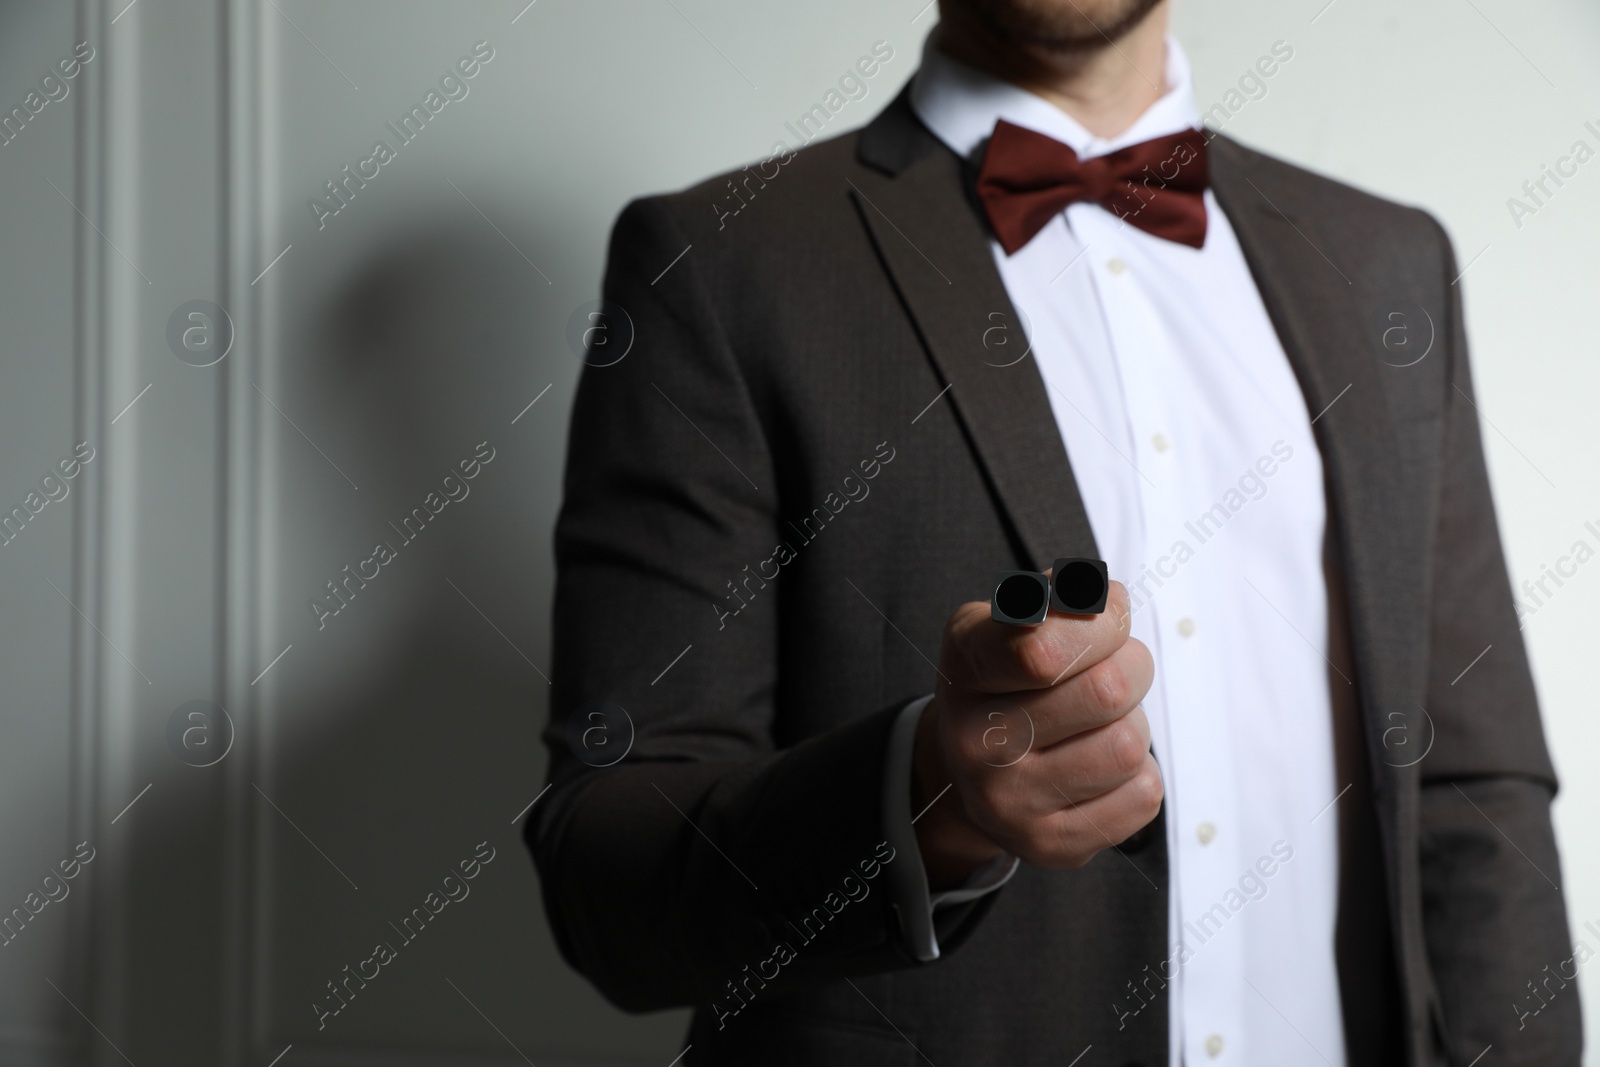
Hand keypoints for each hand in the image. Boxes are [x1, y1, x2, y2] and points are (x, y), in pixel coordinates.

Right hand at [911, 580, 1159, 887]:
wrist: (968, 773)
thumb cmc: (1008, 681)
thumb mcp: (1009, 622)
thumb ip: (1060, 598)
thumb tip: (1103, 601)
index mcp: (966, 670)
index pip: (1042, 650)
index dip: (1100, 624)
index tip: (1107, 617)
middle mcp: (976, 742)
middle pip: (1109, 692)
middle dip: (1133, 667)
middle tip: (1118, 668)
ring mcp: (1010, 803)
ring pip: (1129, 747)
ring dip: (1133, 724)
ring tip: (1103, 722)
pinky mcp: (1050, 846)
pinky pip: (1141, 798)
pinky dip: (1138, 774)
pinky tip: (1101, 765)